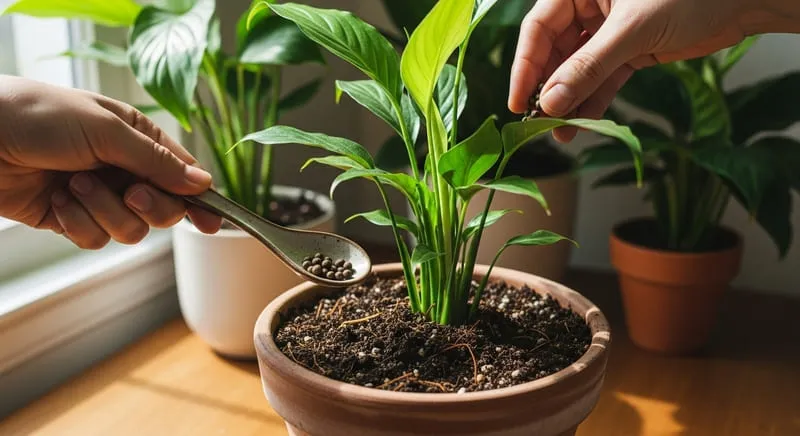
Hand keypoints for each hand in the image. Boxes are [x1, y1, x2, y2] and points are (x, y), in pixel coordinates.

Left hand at [0, 75, 221, 248]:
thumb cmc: (39, 115)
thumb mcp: (106, 131)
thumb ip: (156, 161)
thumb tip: (202, 183)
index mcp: (139, 139)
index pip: (184, 175)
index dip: (200, 199)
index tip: (214, 222)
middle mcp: (123, 169)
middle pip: (165, 209)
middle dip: (148, 205)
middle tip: (129, 191)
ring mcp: (98, 195)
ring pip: (131, 229)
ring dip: (104, 211)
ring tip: (74, 185)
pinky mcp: (72, 218)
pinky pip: (95, 239)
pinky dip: (79, 223)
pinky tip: (58, 202)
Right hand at [508, 0, 799, 141]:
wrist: (743, 1)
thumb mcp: (631, 31)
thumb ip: (588, 67)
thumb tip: (550, 103)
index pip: (538, 29)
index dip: (524, 66)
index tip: (518, 101)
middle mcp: (590, 7)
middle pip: (554, 52)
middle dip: (547, 89)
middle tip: (540, 122)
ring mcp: (609, 31)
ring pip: (577, 70)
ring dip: (568, 101)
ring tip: (560, 132)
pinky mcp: (629, 51)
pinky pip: (602, 79)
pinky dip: (593, 101)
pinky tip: (582, 123)